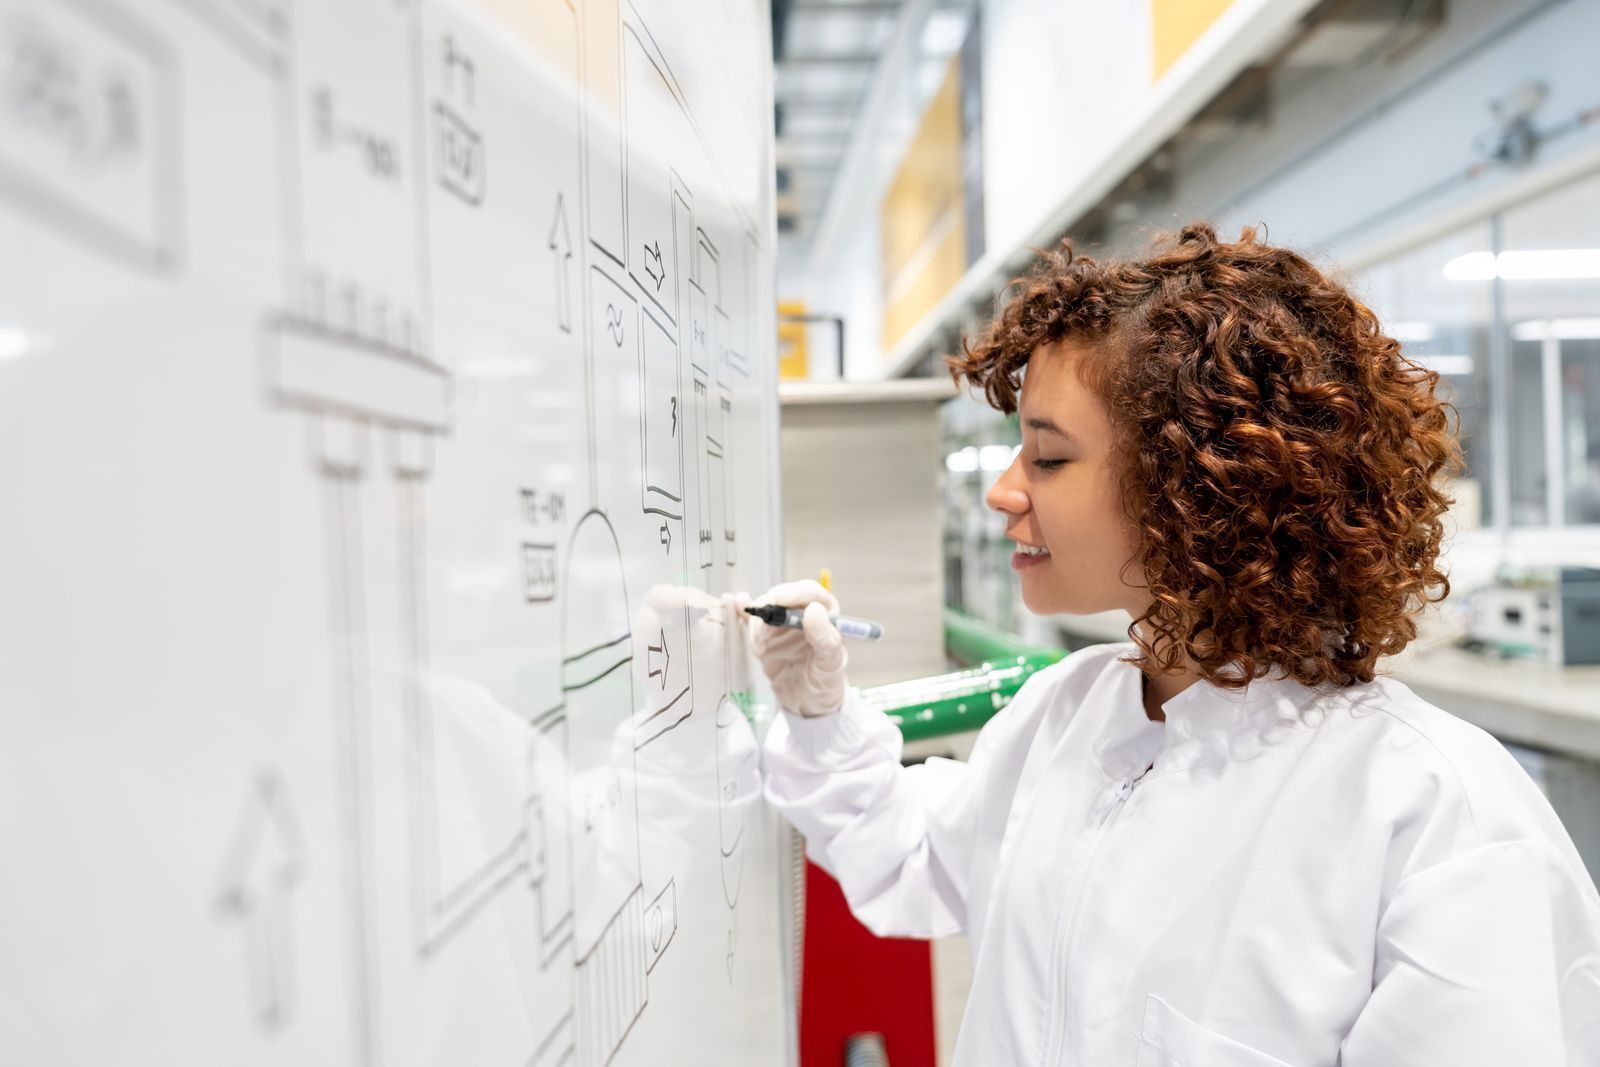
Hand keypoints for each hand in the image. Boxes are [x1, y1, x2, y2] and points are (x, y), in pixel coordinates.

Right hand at [743, 579, 847, 717]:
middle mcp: (803, 614)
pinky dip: (744, 613)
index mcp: (827, 614)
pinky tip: (740, 605)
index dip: (793, 593)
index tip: (779, 601)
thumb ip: (825, 638)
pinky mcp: (766, 637)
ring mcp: (783, 625)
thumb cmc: (826, 683)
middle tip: (763, 629)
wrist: (809, 705)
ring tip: (761, 648)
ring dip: (758, 625)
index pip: (810, 593)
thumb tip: (813, 609)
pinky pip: (753, 620)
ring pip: (765, 611)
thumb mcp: (831, 664)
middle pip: (783, 597)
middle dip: (770, 608)